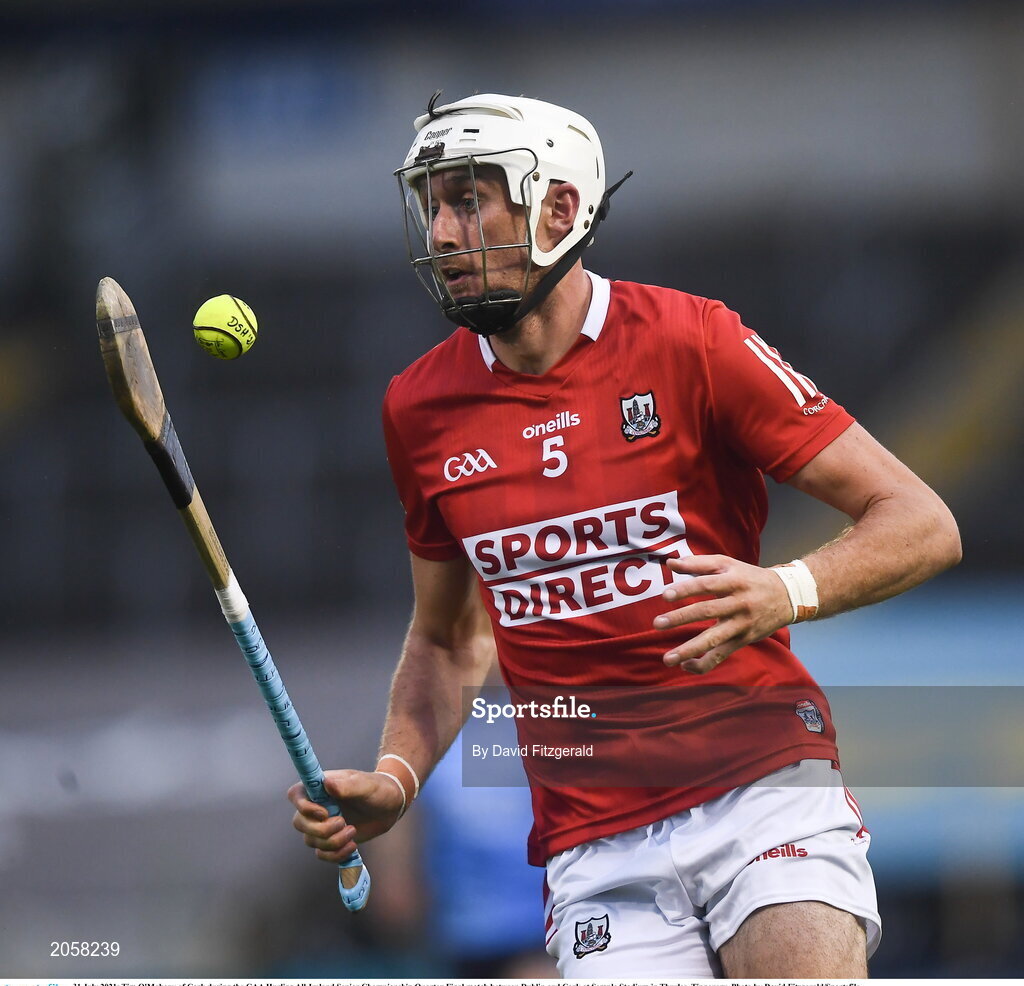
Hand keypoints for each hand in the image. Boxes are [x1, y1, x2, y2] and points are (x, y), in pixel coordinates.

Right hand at [288, 769, 404, 863]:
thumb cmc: (377, 788)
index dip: (303, 807)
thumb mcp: (365, 785)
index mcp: (320, 787)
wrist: (390, 805)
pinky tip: (352, 846)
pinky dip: (336, 855)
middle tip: (343, 823)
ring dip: (332, 842)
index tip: (324, 813)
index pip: (296, 795)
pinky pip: (322, 854)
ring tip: (353, 831)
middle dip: (320, 829)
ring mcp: (322, 825)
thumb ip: (347, 786)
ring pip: (311, 841)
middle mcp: (316, 806)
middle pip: (299, 823)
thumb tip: (327, 783)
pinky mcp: (331, 840)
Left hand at [652, 554, 792, 673]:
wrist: (786, 596)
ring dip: (690, 650)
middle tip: (658, 623)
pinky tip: (685, 666)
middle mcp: (738, 603)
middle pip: (707, 611)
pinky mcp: (743, 640)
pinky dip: (704, 663)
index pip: (706, 585)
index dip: (686, 590)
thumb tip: (670, 563)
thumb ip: (698, 563)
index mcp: (733, 581)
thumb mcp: (728, 565)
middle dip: (681, 618)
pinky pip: (722, 655)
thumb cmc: (749, 578)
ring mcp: (741, 625)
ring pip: (714, 639)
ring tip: (667, 658)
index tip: (665, 596)